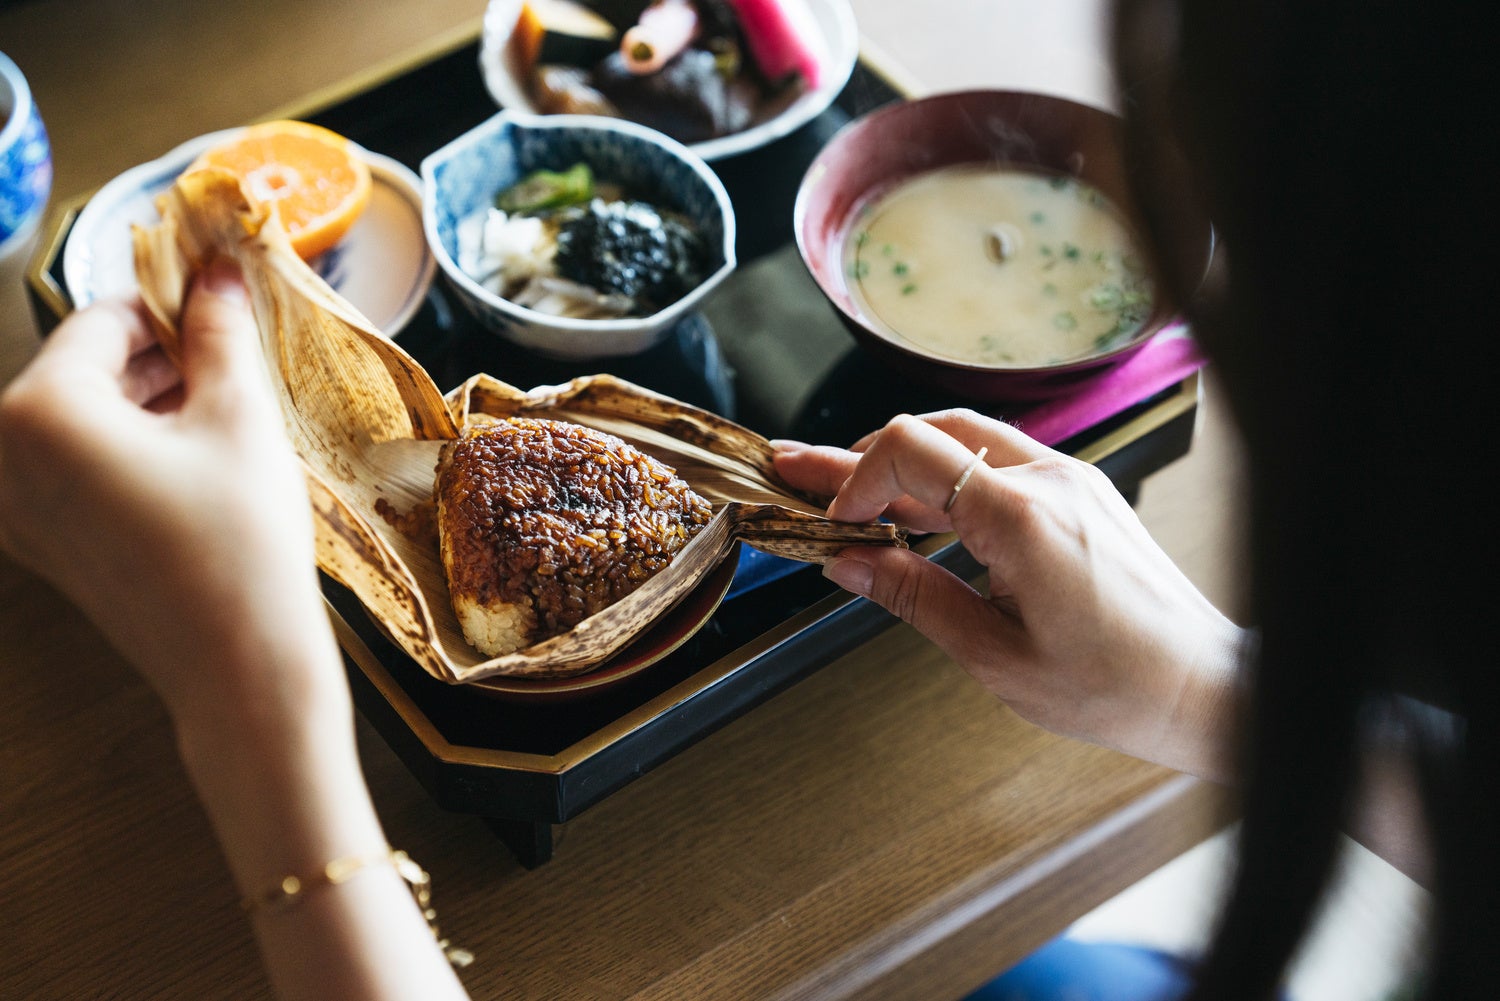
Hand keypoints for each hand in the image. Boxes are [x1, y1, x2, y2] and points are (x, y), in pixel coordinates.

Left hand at [0, 261, 470, 999]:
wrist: (238, 669)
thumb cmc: (240, 541)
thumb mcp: (239, 419)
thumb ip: (219, 331)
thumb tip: (215, 266)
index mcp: (36, 410)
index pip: (103, 322)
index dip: (172, 307)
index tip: (224, 305)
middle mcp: (3, 457)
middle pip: (86, 370)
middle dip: (160, 359)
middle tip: (234, 362)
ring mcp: (15, 510)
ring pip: (83, 420)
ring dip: (148, 404)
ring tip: (226, 415)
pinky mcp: (42, 547)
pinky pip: (78, 469)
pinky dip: (130, 452)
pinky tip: (198, 465)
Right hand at [774, 410, 1245, 779]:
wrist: (1202, 687)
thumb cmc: (1115, 686)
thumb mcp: (995, 656)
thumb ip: (915, 597)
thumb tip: (848, 562)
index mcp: (1022, 517)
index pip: (911, 450)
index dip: (855, 477)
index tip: (833, 522)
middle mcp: (1050, 480)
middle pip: (934, 431)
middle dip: (862, 454)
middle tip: (802, 472)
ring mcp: (1072, 479)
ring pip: (968, 439)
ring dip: (905, 461)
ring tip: (848, 486)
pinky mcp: (1084, 492)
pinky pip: (1003, 460)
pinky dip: (951, 475)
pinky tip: (919, 506)